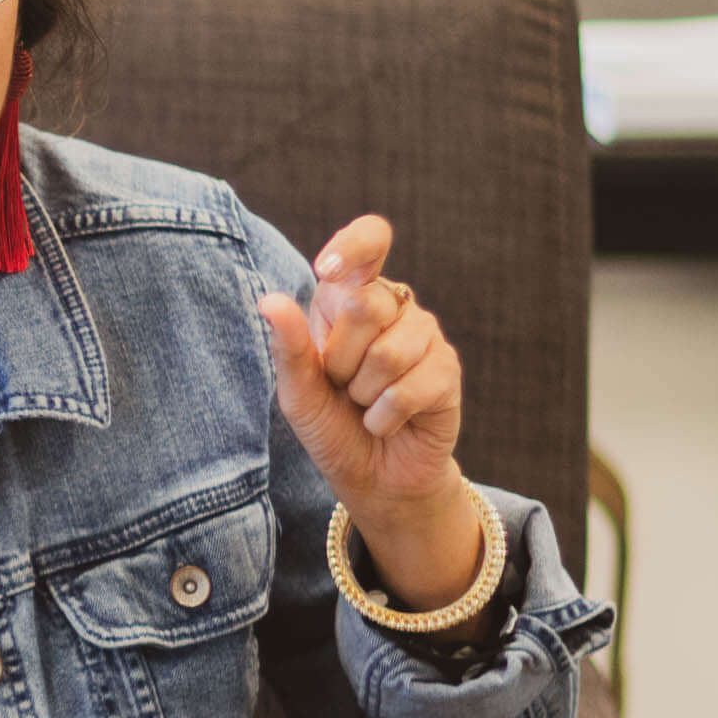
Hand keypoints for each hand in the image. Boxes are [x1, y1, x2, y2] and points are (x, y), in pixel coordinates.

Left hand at [257, 215, 481, 608]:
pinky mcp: (448, 370)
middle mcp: (395, 306)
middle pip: (365, 305)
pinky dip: (384, 416)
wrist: (372, 476)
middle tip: (342, 385)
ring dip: (363, 394)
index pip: (369, 240)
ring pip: (387, 353)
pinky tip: (385, 422)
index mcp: (352, 296)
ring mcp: (426, 335)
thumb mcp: (299, 392)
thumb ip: (289, 347)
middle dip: (340, 360)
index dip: (354, 246)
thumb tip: (269, 300)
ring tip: (365, 404)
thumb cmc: (332, 426)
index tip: (328, 269)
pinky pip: (409, 387)